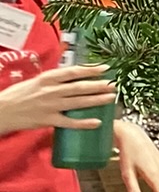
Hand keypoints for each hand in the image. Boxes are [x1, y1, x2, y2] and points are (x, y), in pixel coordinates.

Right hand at [0, 64, 115, 133]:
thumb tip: (74, 76)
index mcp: (47, 78)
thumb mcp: (36, 81)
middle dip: (98, 85)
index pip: (73, 72)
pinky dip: (84, 123)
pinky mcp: (48, 120)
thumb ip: (54, 80)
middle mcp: (51, 91)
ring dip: (96, 100)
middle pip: (79, 87)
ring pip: (78, 102)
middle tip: (113, 84)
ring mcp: (50, 106)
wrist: (2, 110)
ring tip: (111, 98)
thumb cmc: (18, 95)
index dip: (90, 70)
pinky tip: (97, 122)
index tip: (105, 68)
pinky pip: (70, 122)